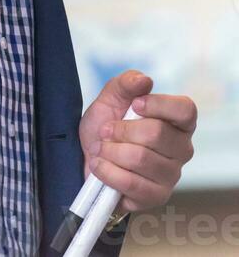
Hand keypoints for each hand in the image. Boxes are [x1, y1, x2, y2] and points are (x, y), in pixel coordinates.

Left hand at [79, 69, 196, 213]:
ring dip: (110, 150)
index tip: (134, 104)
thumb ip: (127, 83)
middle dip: (121, 129)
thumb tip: (144, 80)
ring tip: (100, 148)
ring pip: (140, 158)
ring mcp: (171, 175)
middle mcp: (182, 149)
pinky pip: (131, 183)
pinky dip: (107, 171)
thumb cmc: (108, 124)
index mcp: (178, 121)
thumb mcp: (111, 97)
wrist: (91, 157)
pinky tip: (100, 165)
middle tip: (105, 130)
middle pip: (156, 133)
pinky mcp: (156, 197)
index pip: (186, 110)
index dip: (159, 105)